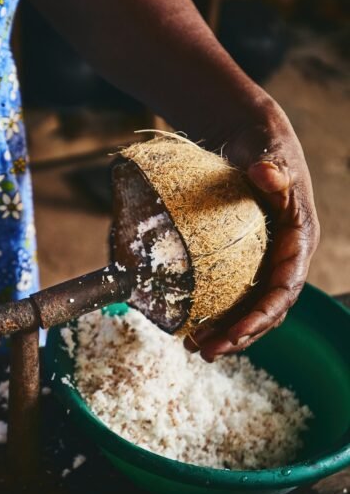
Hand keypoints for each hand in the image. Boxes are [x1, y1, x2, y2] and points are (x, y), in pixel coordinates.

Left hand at [184, 99, 319, 360]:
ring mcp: (266, 261)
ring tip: (194, 348)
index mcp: (299, 240)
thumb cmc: (261, 146)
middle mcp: (286, 257)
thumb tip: (266, 174)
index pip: (285, 289)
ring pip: (251, 307)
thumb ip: (272, 170)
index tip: (234, 335)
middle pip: (268, 309)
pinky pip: (236, 295)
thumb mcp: (267, 153)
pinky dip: (219, 313)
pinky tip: (194, 325)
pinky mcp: (248, 261)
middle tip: (205, 351)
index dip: (261, 316)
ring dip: (226, 331)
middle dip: (240, 335)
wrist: (250, 141)